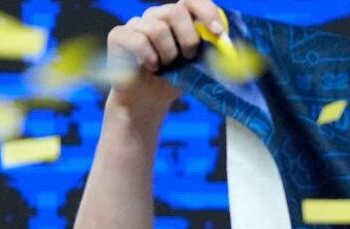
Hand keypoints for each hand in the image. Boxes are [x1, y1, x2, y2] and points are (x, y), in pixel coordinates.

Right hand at [105, 1, 225, 113]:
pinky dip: (149, 58)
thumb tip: (230, 48)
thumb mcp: (197, 67)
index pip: (192, 1)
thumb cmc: (175, 79)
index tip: (218, 32)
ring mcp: (136, 24)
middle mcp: (156, 16)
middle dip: (188, 38)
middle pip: (175, 11)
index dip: (206, 12)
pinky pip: (139, 41)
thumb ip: (212, 53)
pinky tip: (150, 67)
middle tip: (189, 57)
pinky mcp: (119, 35)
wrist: (148, 99)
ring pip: (157, 28)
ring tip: (166, 66)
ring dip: (168, 53)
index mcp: (178, 19)